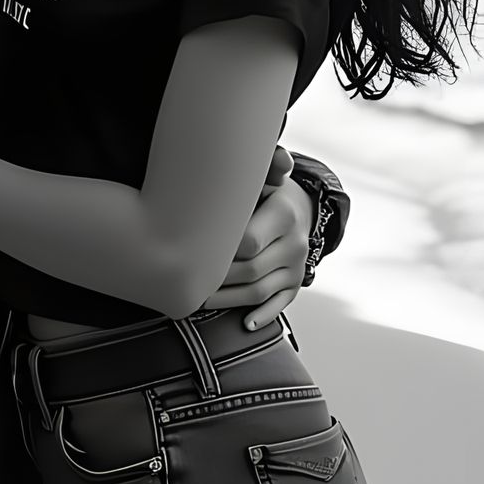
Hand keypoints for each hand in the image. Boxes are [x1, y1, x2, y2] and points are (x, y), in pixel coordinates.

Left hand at [202, 146, 313, 328]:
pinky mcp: (296, 284)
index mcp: (284, 215)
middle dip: (217, 279)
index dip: (218, 250)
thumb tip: (281, 160)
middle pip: (250, 270)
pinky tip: (244, 323)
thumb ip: (262, 168)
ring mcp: (297, 267)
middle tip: (186, 280)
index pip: (247, 242)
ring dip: (228, 300)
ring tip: (199, 300)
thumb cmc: (264, 189)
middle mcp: (295, 244)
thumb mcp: (262, 176)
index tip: (191, 251)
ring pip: (259, 292)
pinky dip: (262, 316)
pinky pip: (280, 304)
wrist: (298, 207)